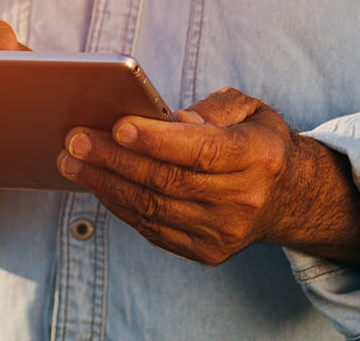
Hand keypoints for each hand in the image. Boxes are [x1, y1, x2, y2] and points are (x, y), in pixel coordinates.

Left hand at [57, 88, 359, 268]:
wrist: (289, 197)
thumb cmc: (255, 141)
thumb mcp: (248, 110)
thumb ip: (208, 108)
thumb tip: (160, 116)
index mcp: (258, 158)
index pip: (201, 152)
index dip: (157, 141)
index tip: (117, 126)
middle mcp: (244, 199)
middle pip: (167, 181)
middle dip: (113, 159)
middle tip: (74, 140)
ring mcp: (224, 231)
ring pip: (152, 208)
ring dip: (104, 184)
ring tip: (71, 161)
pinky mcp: (207, 252)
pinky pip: (151, 228)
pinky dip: (118, 205)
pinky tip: (96, 184)